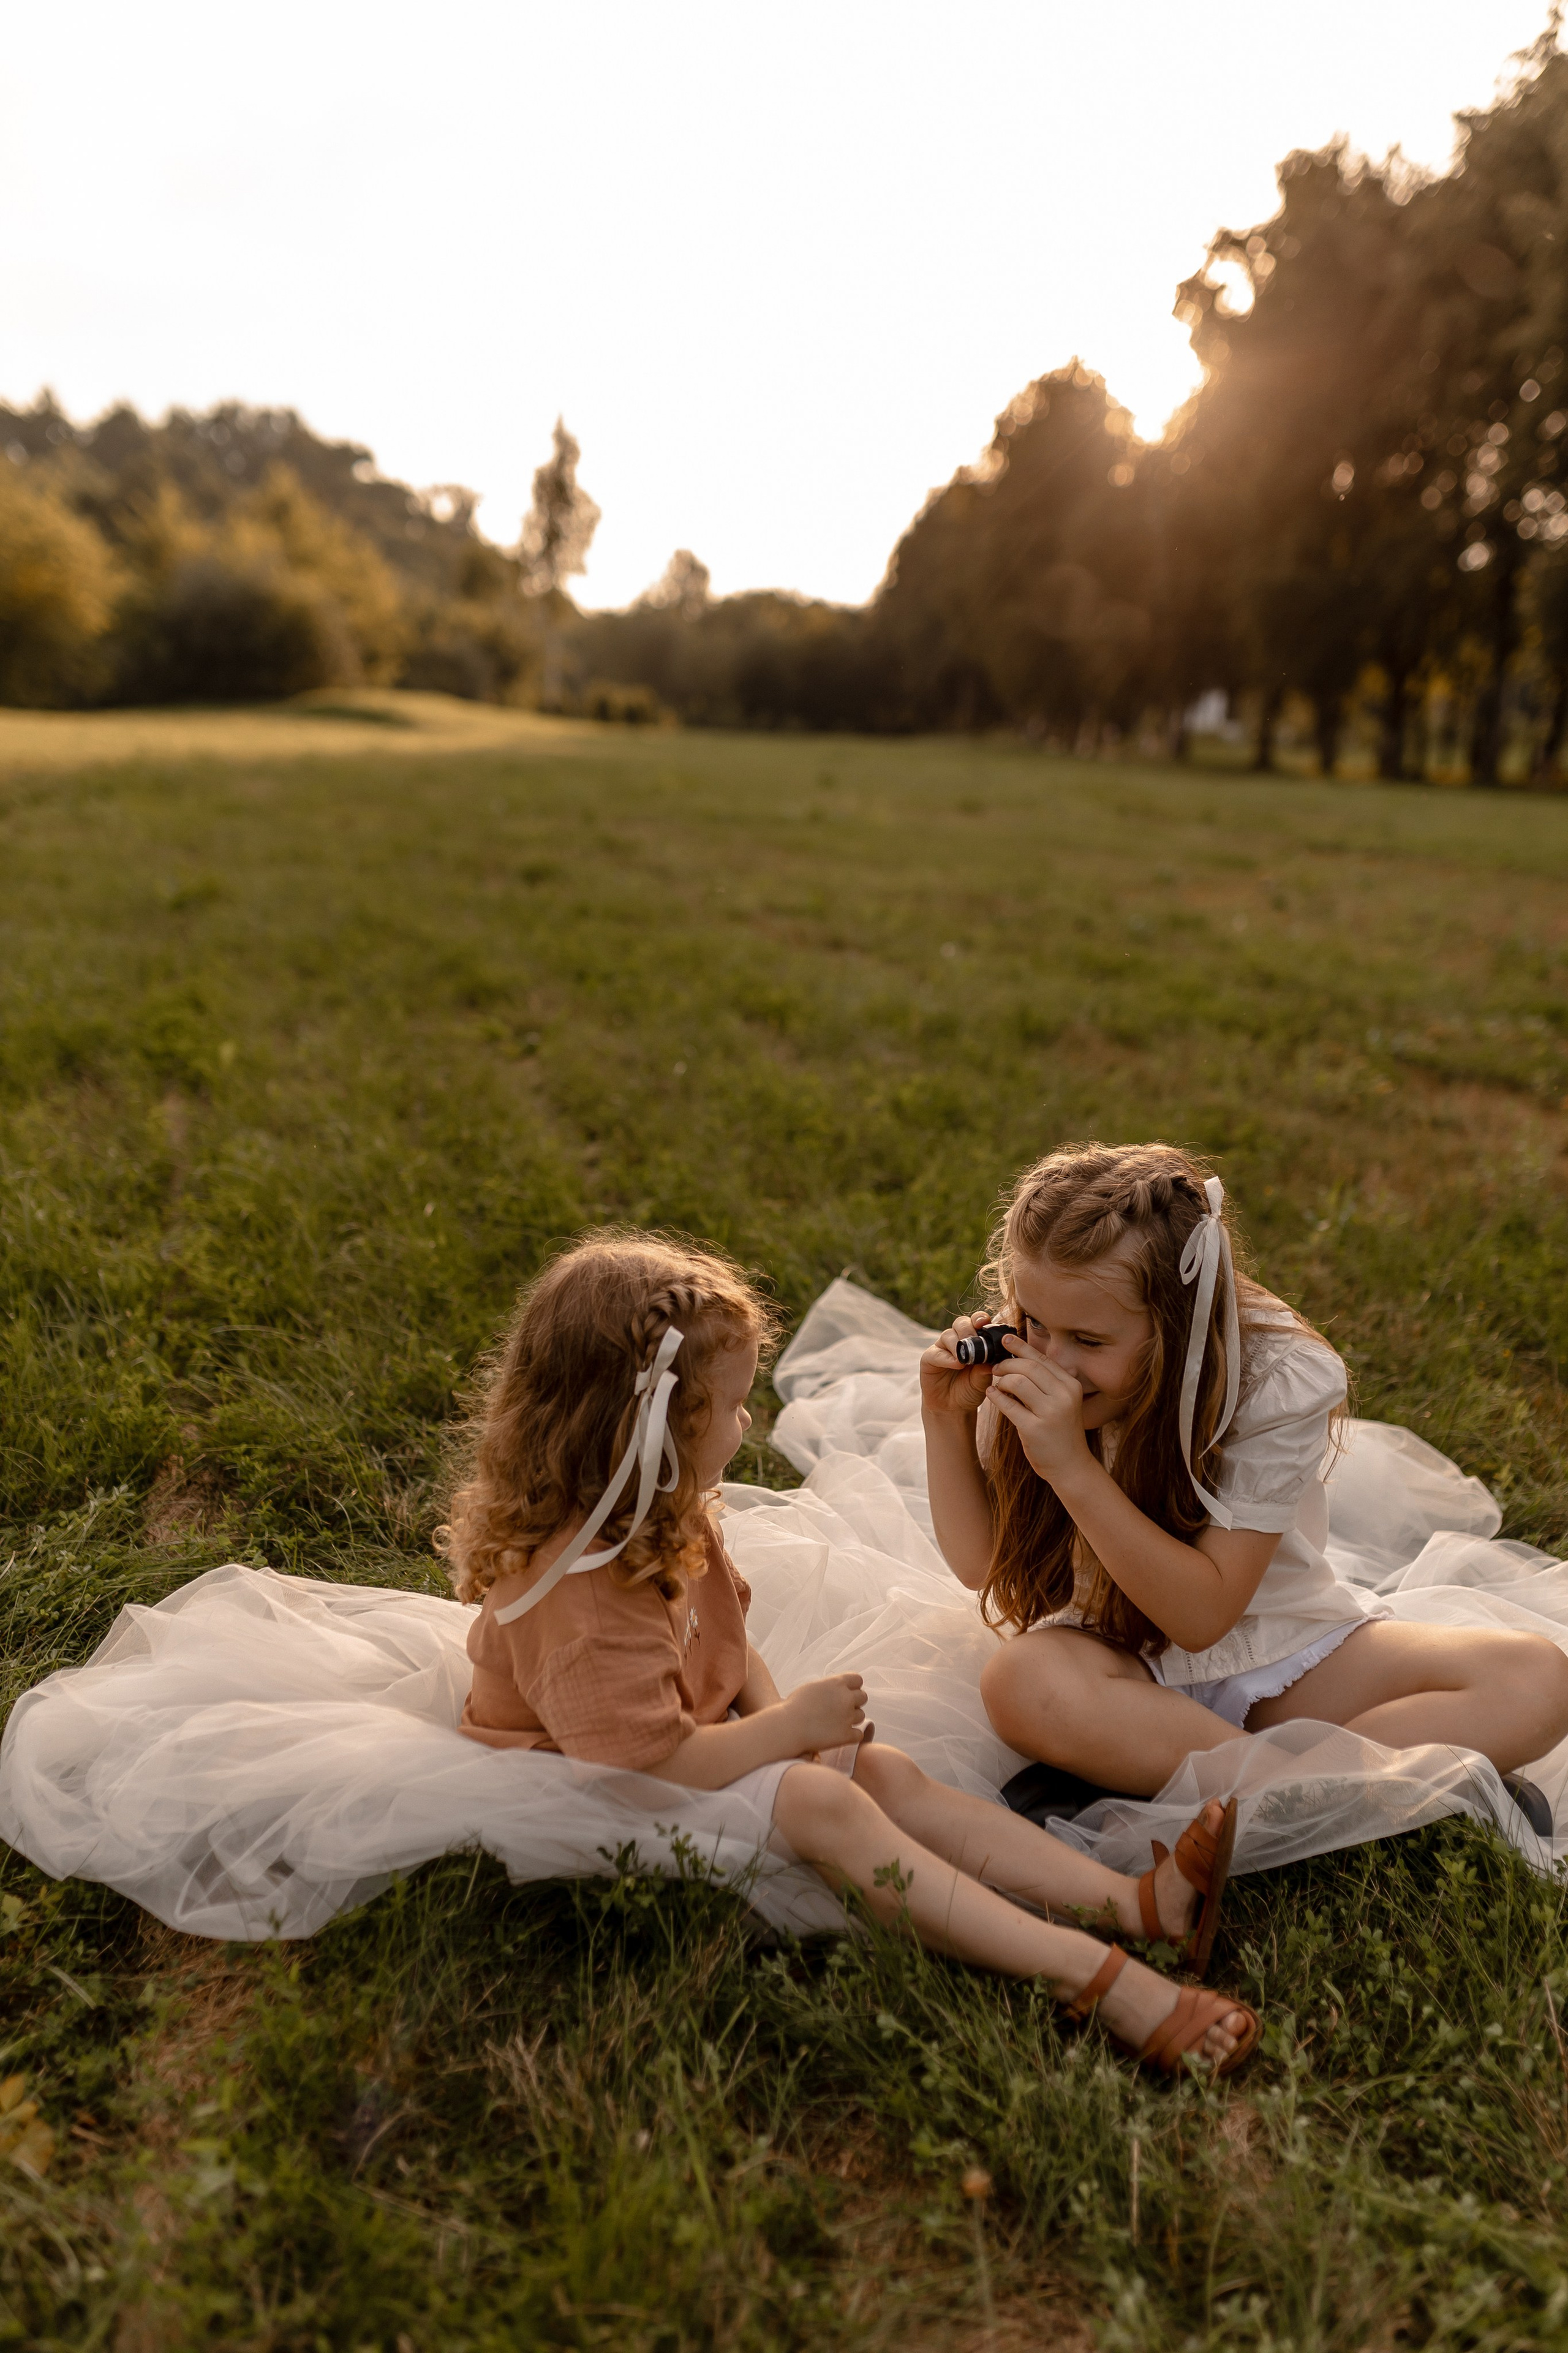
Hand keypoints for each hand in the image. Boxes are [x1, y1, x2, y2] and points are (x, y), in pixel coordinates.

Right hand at [783, 1673, 867, 1751]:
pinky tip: (839, 1735)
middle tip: (840, 1709)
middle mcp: (846, 1698)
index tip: (845, 1693)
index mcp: (837, 1683)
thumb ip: (830, 1686)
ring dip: (852, 1719)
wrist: (789, 1727)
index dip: (852, 1687)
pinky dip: (851, 1735)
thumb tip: (838, 1689)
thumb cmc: (795, 1706)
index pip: (858, 1680)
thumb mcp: (813, 1687)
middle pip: (863, 1697)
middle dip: (854, 1702)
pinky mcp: (846, 1735)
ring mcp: (848, 1717)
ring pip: (861, 1715)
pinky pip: (859, 1734)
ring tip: (835, 1723)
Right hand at [920, 1313, 1001, 1418]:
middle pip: (961, 1323)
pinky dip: (947, 1357)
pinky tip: (956, 1364)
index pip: (976, 1322)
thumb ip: (987, 1368)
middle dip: (969, 1329)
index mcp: (973, 1340)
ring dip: (958, 1344)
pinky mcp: (929, 1359)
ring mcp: (942, 1348)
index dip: (980, 1318)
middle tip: (976, 1341)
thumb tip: (994, 1358)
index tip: (985, 1322)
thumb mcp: (983, 1380)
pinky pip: (936, 1353)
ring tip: (966, 1359)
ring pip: (948, 1335)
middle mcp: (957, 1340)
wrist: (954, 1408)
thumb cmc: (970, 1390)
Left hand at [988, 1340, 1092, 1486]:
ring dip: (1002, 1380)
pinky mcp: (1034, 1429)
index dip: (1022, 1347)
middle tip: (996, 1366)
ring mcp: (1050, 1413)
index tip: (1005, 1339)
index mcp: (1070, 1386)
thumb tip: (1024, 1358)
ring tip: (996, 1383)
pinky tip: (991, 1394)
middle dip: (1008, 1363)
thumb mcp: (1064, 1402)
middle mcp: (1063, 1396)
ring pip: (1018, 1383)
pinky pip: (1009, 1406)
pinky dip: (996, 1397)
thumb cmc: (1062, 1432)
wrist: (1071, 1466)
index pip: (1043, 1360)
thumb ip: (1049, 1382)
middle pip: (1029, 1367)